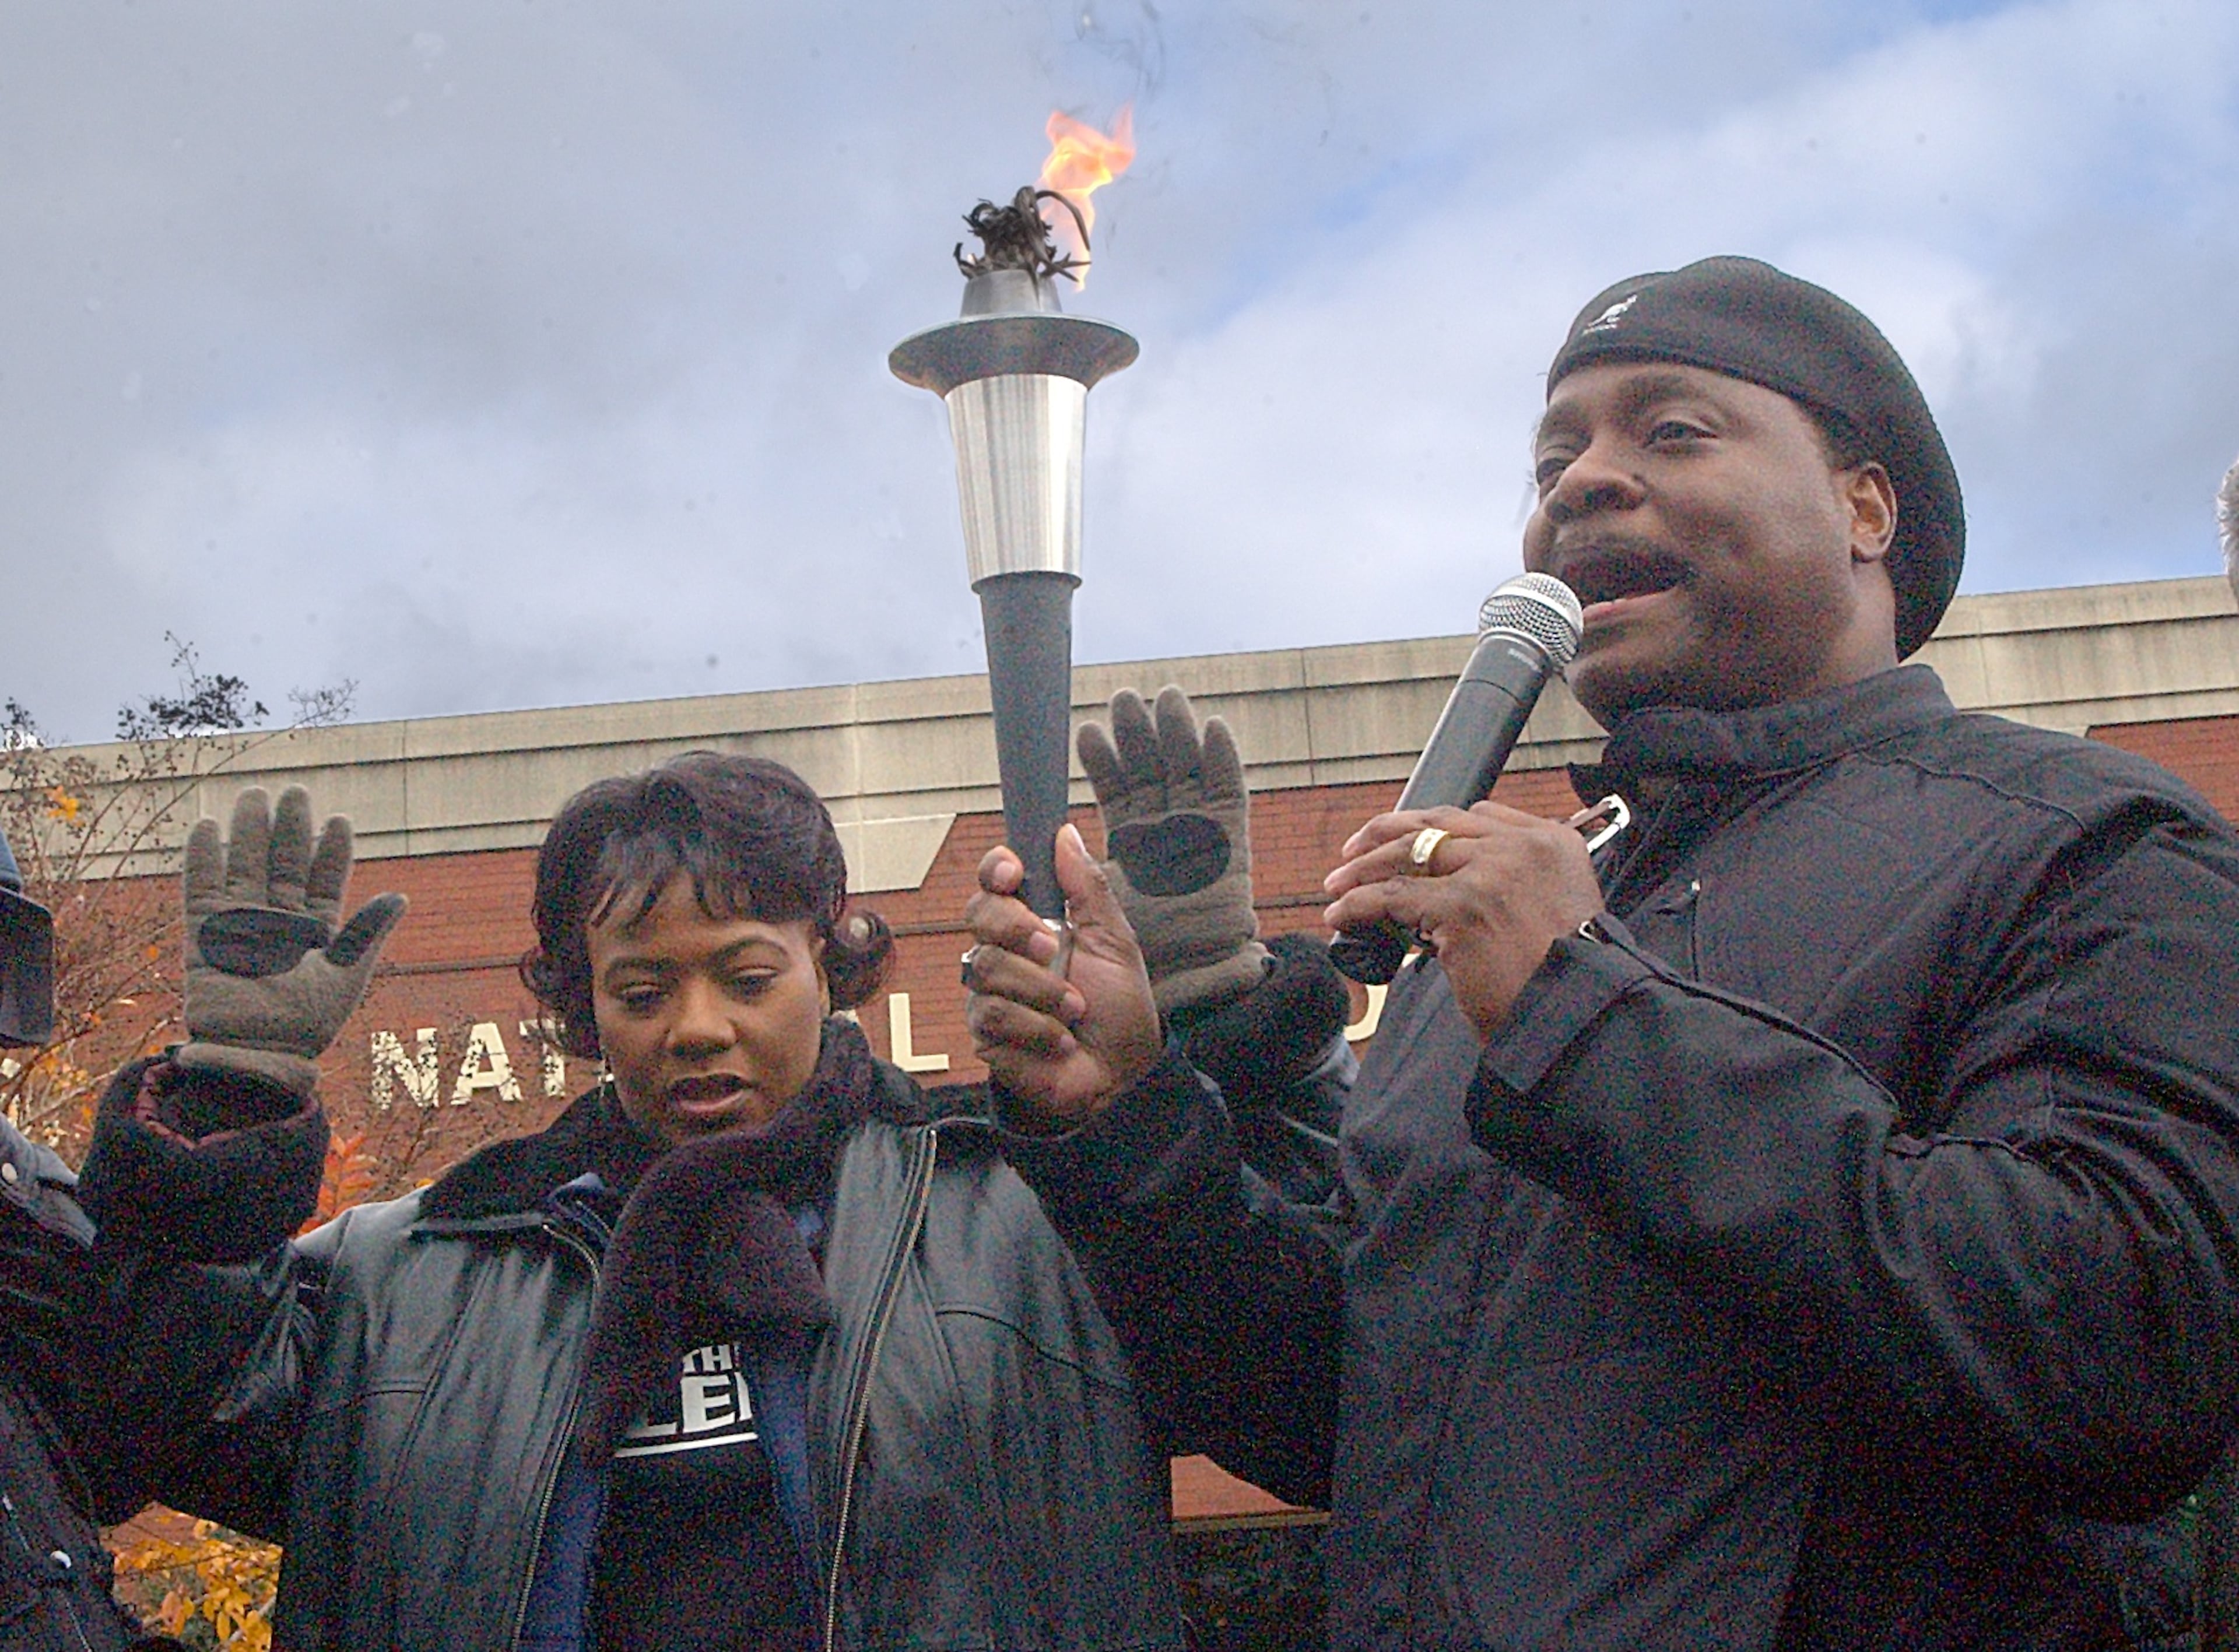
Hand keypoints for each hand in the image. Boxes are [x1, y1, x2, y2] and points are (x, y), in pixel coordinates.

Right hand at [178, 786, 407, 1101]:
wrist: (259, 1053)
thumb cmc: (307, 1023)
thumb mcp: (346, 975)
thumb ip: (367, 933)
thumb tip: (401, 896)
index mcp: (315, 931)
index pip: (323, 880)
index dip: (330, 852)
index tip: (339, 820)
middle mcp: (278, 922)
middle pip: (283, 865)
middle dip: (289, 829)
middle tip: (296, 792)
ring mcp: (241, 925)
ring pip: (245, 867)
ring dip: (249, 833)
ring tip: (255, 796)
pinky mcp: (203, 935)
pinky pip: (201, 889)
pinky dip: (202, 860)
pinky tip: (207, 827)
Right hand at [964, 824, 1162, 1125]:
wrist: (1121, 1071)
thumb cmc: (1118, 1005)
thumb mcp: (1114, 940)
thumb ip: (1087, 887)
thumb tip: (1065, 834)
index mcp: (1033, 921)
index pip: (994, 881)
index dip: (996, 868)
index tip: (1013, 871)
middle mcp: (1004, 950)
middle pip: (978, 914)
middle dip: (1017, 928)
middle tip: (1052, 948)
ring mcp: (989, 991)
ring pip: (986, 966)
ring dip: (1041, 990)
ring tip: (1073, 1009)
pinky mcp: (984, 1032)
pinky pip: (992, 1014)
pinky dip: (1036, 1027)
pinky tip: (1058, 1039)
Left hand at [1078, 686, 1267, 1014]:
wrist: (1182, 999)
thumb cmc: (1125, 974)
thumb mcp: (1093, 919)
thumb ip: (1080, 877)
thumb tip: (1058, 831)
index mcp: (1128, 845)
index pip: (1114, 788)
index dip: (1103, 758)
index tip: (1085, 731)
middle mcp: (1161, 833)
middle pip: (1150, 767)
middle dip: (1139, 732)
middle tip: (1125, 697)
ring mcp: (1197, 833)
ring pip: (1185, 770)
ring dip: (1175, 733)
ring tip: (1163, 698)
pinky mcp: (1230, 841)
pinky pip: (1228, 792)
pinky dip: (1223, 759)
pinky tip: (1213, 726)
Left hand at [1321, 801, 1602, 1039]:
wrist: (1578, 1020)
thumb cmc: (1565, 983)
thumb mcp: (1557, 912)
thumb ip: (1518, 886)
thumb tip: (1451, 889)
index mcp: (1554, 843)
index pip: (1480, 816)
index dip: (1432, 827)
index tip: (1404, 840)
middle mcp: (1525, 848)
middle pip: (1439, 825)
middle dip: (1387, 834)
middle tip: (1353, 853)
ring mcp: (1493, 872)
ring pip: (1410, 853)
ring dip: (1364, 867)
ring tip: (1337, 885)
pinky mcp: (1464, 905)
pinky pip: (1393, 895)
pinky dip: (1359, 904)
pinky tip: (1342, 915)